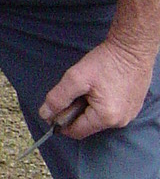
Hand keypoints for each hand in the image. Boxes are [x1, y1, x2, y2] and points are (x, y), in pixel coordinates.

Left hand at [40, 36, 154, 139]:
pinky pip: (111, 112)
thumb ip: (58, 98)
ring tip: (90, 88)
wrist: (133, 47)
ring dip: (89, 108)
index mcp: (106, 118)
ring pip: (99, 119)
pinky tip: (102, 88)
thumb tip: (45, 115)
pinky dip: (102, 104)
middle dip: (76, 113)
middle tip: (75, 92)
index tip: (54, 109)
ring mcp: (130, 115)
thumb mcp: (75, 78)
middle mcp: (120, 122)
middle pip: (88, 126)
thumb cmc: (106, 61)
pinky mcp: (134, 107)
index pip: (76, 132)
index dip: (61, 123)